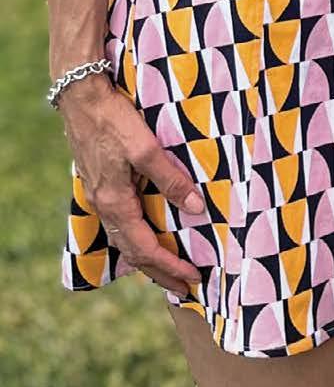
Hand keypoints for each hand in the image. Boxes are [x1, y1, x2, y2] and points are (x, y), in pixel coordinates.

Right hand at [60, 74, 204, 294]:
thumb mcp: (147, 148)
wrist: (82, 97)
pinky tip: (146, 232)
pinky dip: (136, 236)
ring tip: (168, 268)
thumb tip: (197, 207)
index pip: (146, 249)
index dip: (170, 266)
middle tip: (184, 288)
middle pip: (134, 252)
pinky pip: (120, 222)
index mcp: (115, 203)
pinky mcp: (102, 183)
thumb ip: (171, 178)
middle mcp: (105, 206)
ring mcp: (101, 195)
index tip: (193, 278)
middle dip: (160, 272)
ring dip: (148, 256)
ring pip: (125, 238)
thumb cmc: (114, 120)